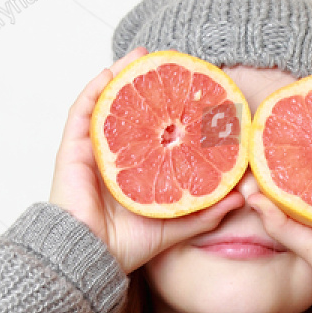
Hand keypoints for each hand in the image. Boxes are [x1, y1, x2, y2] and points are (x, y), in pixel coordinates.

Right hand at [48, 46, 244, 274]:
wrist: (92, 257)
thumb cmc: (126, 246)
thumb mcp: (175, 225)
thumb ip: (205, 211)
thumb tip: (240, 197)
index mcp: (133, 170)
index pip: (150, 130)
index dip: (166, 107)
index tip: (188, 88)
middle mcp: (112, 156)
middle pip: (129, 110)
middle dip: (145, 83)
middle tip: (164, 62)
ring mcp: (91, 151)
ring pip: (105, 103)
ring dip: (120, 75)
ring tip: (139, 54)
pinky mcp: (71, 150)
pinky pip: (82, 111)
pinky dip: (95, 89)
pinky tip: (111, 72)